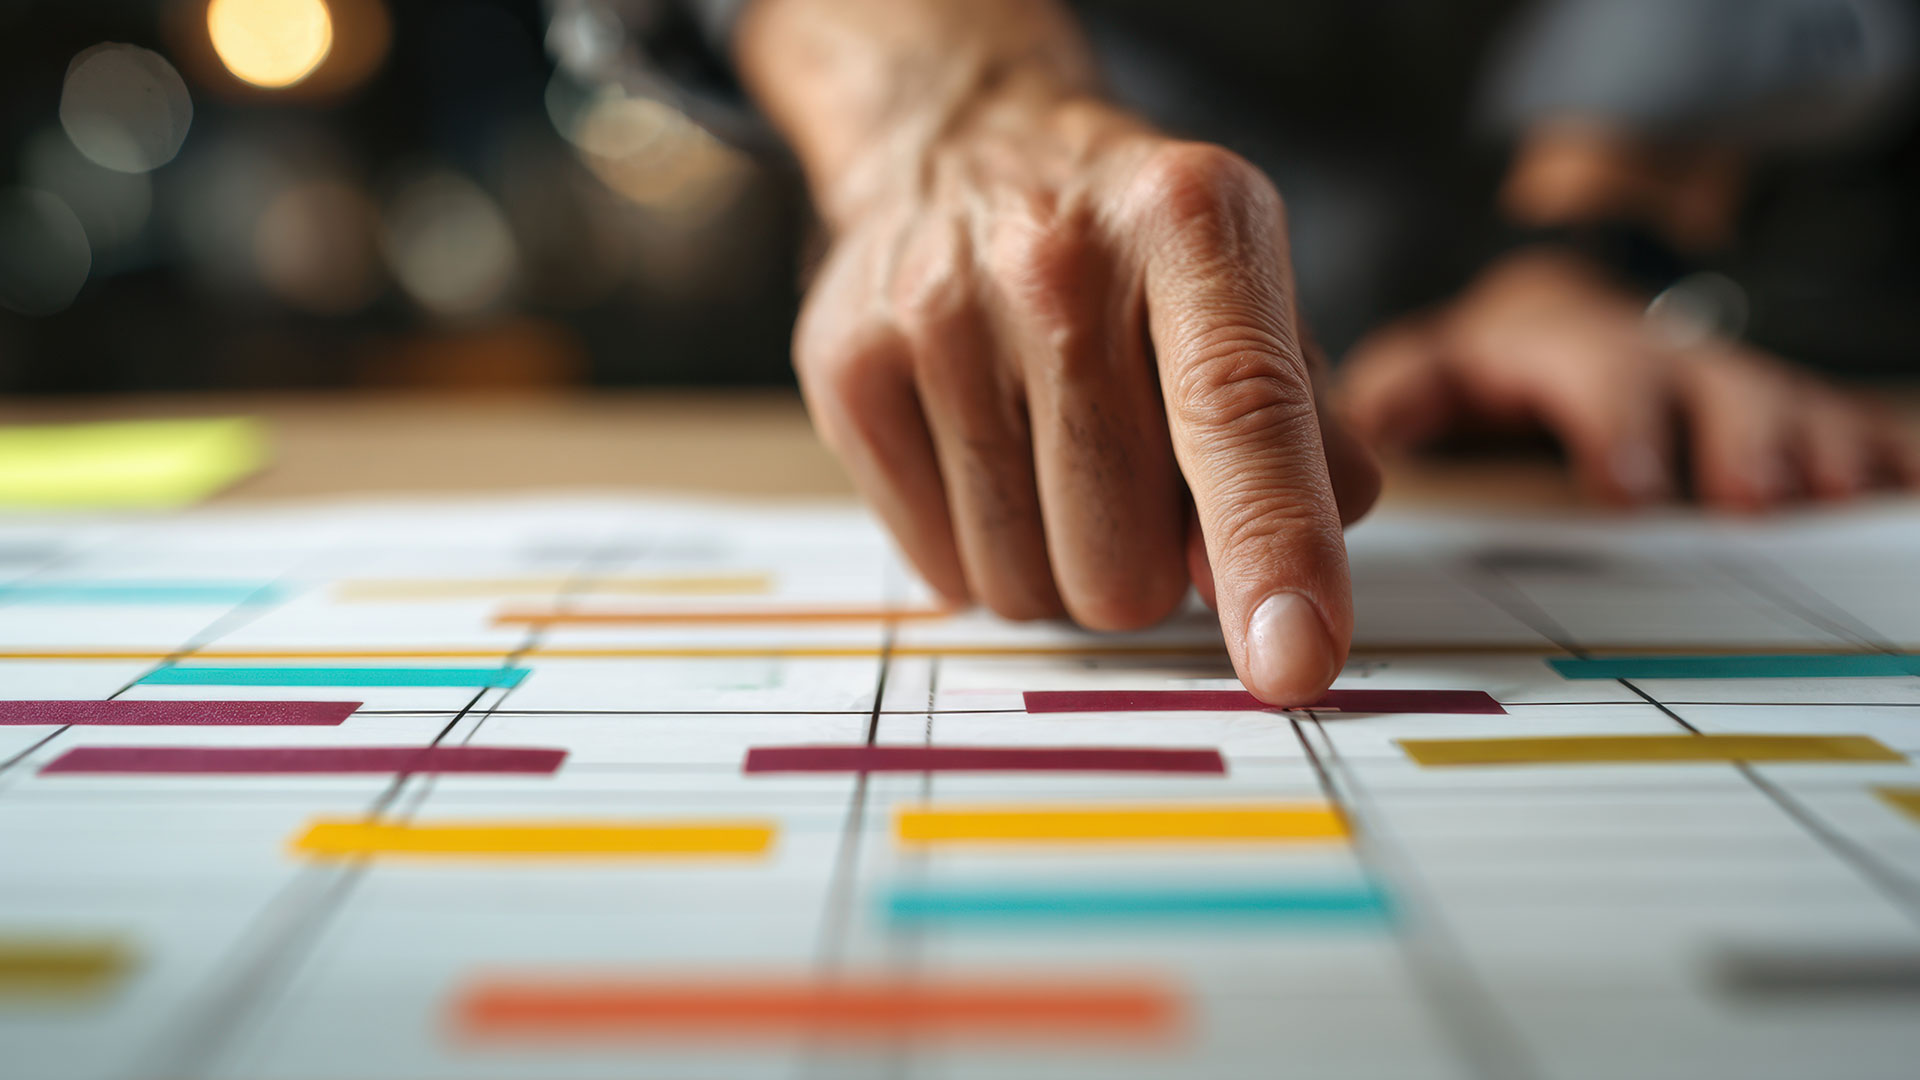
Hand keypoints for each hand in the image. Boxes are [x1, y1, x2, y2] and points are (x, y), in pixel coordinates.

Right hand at [791, 96, 1379, 703]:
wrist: (968, 148)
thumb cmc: (1136, 256)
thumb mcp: (1256, 296)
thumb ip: (1301, 444)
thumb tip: (1286, 600)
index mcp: (1190, 222)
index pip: (1239, 415)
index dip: (1274, 550)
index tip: (1294, 665)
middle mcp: (1053, 258)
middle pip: (1124, 561)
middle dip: (1148, 570)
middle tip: (1136, 479)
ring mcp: (934, 314)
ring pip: (1029, 586)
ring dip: (1061, 564)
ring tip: (1057, 457)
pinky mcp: (847, 370)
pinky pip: (942, 572)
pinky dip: (981, 552)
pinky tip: (990, 457)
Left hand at [1338, 250, 1919, 508]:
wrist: (1567, 313)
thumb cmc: (1495, 362)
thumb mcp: (1437, 364)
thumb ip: (1405, 389)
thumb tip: (1376, 420)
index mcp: (1570, 349)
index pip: (1594, 373)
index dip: (1617, 422)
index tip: (1631, 484)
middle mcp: (1662, 361)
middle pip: (1710, 384)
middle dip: (1732, 435)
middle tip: (1752, 496)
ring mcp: (1728, 387)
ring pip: (1785, 404)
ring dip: (1811, 447)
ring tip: (1832, 494)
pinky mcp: (1781, 416)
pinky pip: (1844, 426)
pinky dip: (1875, 453)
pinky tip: (1896, 486)